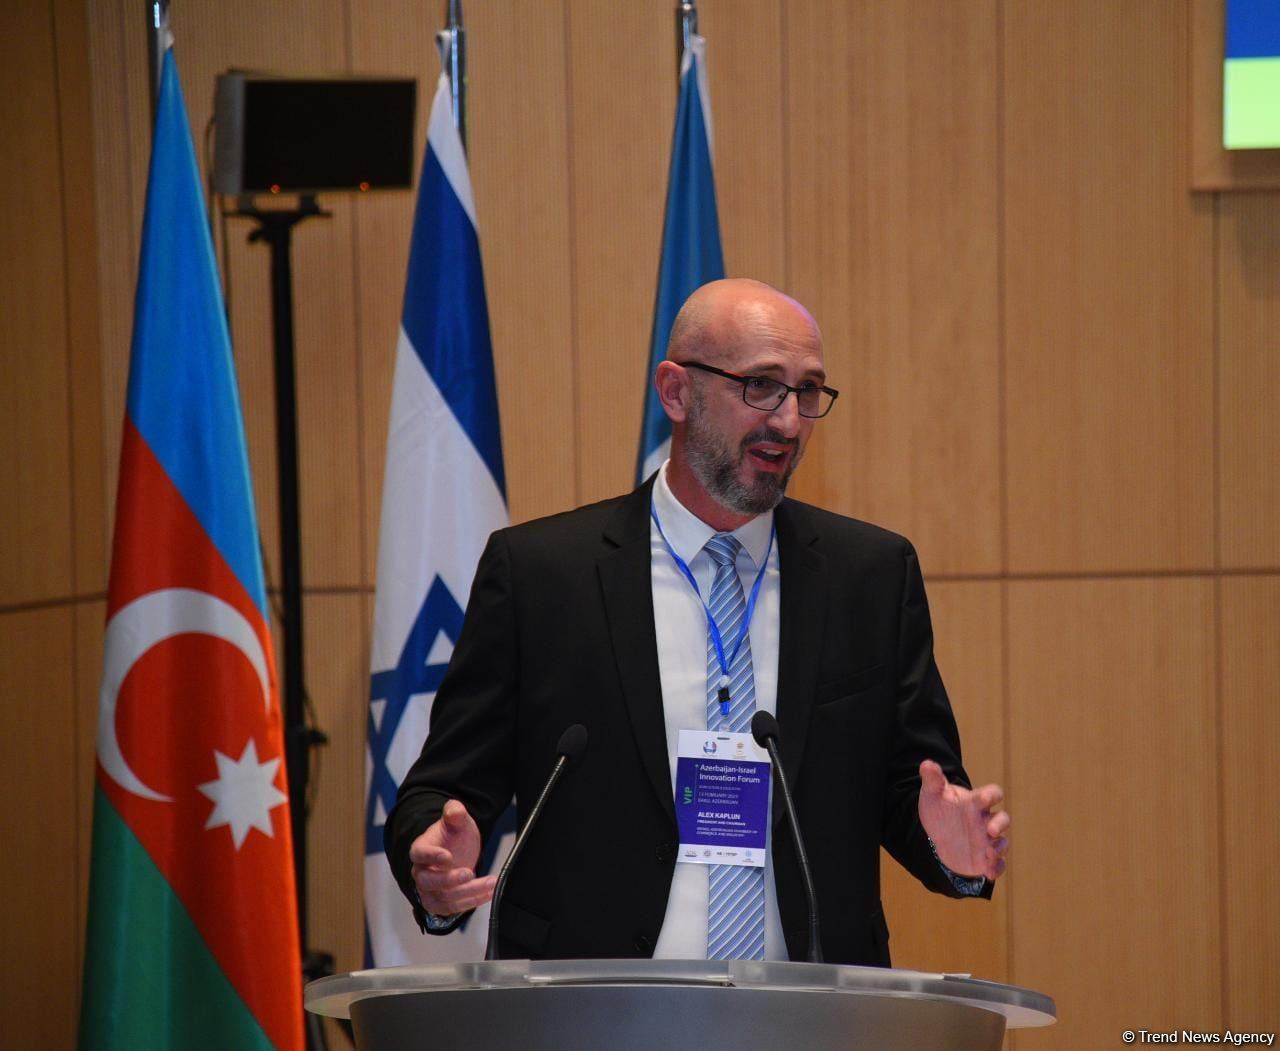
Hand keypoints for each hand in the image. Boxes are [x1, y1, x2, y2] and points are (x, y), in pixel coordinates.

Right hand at [409, 800, 497, 915]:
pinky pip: (453, 908)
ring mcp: (430, 890)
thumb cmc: (453, 836)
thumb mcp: (458, 820)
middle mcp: (421, 872)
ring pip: (443, 898)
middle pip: (427, 881)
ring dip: (467, 893)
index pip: (419, 854)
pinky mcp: (441, 903)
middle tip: (469, 872)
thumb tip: (454, 811)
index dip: (431, 856)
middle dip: (449, 880)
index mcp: (421, 849)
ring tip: (490, 883)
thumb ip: (455, 812)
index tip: (447, 856)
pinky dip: (471, 902)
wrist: (458, 850)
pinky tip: (488, 892)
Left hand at [917, 760, 1008, 880]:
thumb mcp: (932, 793)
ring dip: (999, 848)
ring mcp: (987, 840)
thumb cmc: (939, 809)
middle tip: (990, 830)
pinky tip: (988, 873)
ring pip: (1002, 842)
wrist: (937, 833)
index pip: (993, 794)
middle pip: (1003, 819)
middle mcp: (985, 820)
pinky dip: (997, 868)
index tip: (984, 799)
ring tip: (988, 854)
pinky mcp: (985, 858)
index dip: (991, 795)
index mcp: (976, 802)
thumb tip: (926, 763)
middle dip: (1000, 824)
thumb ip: (932, 779)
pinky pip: (998, 864)